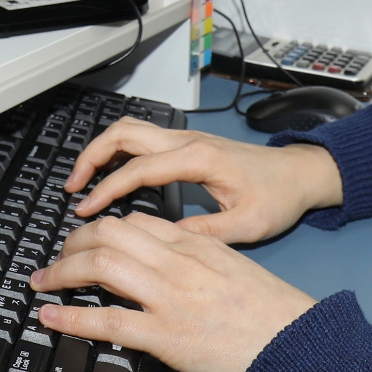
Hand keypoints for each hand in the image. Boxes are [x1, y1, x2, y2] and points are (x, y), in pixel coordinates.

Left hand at [30, 213, 316, 371]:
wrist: (297, 343)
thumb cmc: (272, 312)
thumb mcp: (234, 268)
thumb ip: (198, 259)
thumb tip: (162, 263)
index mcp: (196, 245)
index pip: (135, 221)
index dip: (102, 228)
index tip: (87, 240)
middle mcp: (179, 263)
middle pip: (109, 234)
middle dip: (73, 242)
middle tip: (57, 258)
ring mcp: (170, 297)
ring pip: (100, 266)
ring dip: (61, 271)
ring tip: (44, 281)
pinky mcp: (166, 335)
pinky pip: (107, 321)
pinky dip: (71, 316)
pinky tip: (51, 316)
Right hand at [64, 120, 342, 243]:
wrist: (299, 174)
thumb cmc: (277, 198)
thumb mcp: (245, 226)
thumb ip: (203, 232)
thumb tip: (163, 241)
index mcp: (199, 159)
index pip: (139, 168)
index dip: (108, 189)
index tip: (86, 210)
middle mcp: (189, 141)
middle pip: (126, 133)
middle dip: (92, 156)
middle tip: (73, 188)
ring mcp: (187, 139)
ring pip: (132, 130)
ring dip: (102, 150)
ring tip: (83, 180)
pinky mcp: (188, 145)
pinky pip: (143, 139)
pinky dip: (119, 152)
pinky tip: (110, 175)